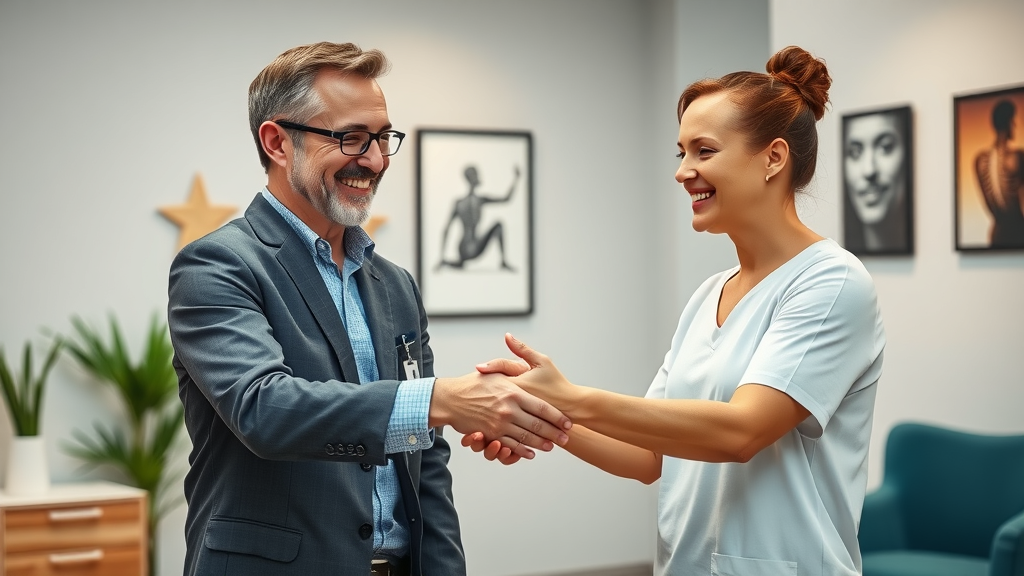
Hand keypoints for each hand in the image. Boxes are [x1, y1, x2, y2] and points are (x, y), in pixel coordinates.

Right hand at [430, 369, 570, 459]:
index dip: (557, 417)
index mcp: (514, 393)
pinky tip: (530, 452)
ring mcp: (500, 423)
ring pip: (527, 437)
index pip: (542, 408)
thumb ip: (513, 368)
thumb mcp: (496, 372)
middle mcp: (509, 409)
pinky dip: (522, 450)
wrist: (450, 398)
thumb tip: (525, 362)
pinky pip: (511, 445)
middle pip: (538, 425)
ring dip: (541, 443)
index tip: (567, 423)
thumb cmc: (473, 384)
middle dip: (554, 433)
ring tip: (552, 446)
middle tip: (565, 438)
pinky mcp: (491, 434)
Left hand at [476, 333, 574, 411]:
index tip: (478, 367)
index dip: (488, 367)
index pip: (498, 371)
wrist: (570, 407)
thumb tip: (507, 336)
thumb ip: (522, 350)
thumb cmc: (556, 383)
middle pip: (493, 390)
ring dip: (488, 401)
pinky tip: (492, 411)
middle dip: (484, 386)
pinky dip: (497, 414)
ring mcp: (517, 413)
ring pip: (496, 406)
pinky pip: (502, 419)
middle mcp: (515, 399)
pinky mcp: (519, 423)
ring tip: (483, 395)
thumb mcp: (542, 362)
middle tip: (477, 380)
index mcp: (518, 383)